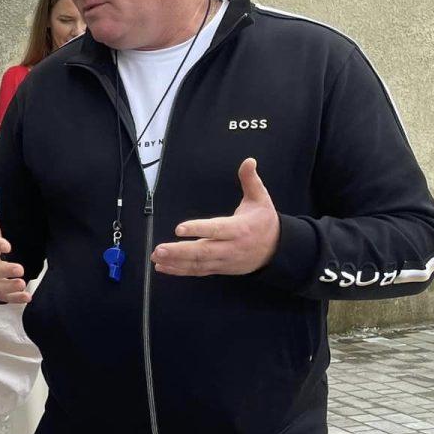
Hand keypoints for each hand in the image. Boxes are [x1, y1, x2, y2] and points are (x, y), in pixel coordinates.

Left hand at [152, 158, 279, 276]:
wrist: (277, 250)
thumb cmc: (264, 222)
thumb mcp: (261, 199)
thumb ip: (251, 180)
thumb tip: (248, 161)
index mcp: (239, 229)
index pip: (217, 229)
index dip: (198, 229)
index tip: (179, 228)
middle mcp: (230, 247)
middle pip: (203, 251)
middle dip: (180, 251)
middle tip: (160, 249)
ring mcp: (224, 260)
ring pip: (198, 263)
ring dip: (176, 262)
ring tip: (156, 257)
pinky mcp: (219, 268)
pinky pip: (198, 271)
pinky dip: (180, 270)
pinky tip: (163, 267)